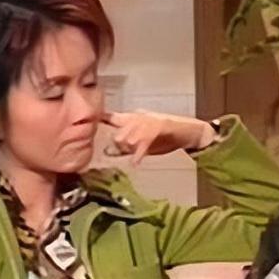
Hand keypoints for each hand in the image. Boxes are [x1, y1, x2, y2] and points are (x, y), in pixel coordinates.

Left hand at [100, 111, 214, 165]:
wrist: (189, 131)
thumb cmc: (167, 137)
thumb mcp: (143, 141)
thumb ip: (127, 146)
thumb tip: (108, 152)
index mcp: (134, 118)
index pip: (112, 117)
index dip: (100, 120)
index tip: (88, 125)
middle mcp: (139, 117)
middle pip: (118, 131)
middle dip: (117, 144)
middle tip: (121, 152)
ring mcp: (149, 121)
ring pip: (129, 136)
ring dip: (128, 148)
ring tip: (133, 154)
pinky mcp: (160, 126)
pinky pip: (145, 140)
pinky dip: (139, 153)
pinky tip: (136, 162)